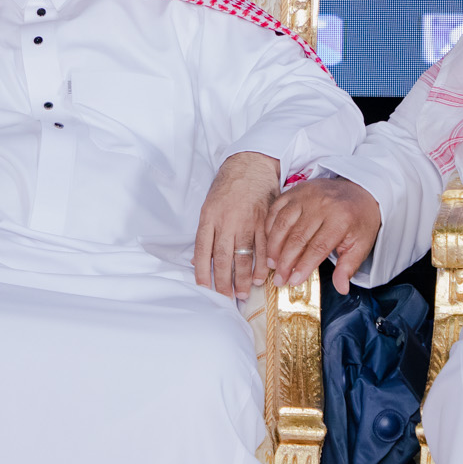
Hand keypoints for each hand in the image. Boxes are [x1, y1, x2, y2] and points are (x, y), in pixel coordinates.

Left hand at [194, 151, 280, 301]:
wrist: (250, 165)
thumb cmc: (227, 187)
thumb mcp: (208, 206)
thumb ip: (206, 233)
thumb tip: (198, 262)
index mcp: (209, 217)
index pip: (202, 250)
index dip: (202, 272)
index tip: (204, 289)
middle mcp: (227, 221)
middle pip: (223, 257)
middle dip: (224, 281)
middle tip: (226, 298)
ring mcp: (247, 221)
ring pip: (244, 255)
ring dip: (244, 278)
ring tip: (244, 294)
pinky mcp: (264, 220)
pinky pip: (263, 247)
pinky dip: (262, 264)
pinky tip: (261, 277)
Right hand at [264, 177, 382, 293]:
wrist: (359, 190)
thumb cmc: (359, 220)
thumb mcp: (361, 244)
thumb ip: (348, 266)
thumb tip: (341, 289)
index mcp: (341, 219)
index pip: (318, 247)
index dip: (303, 266)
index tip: (293, 282)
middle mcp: (322, 205)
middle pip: (297, 237)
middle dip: (285, 262)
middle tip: (279, 279)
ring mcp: (306, 195)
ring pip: (283, 223)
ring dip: (274, 246)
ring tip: (271, 264)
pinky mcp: (295, 190)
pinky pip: (276, 209)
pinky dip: (269, 227)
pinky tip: (269, 243)